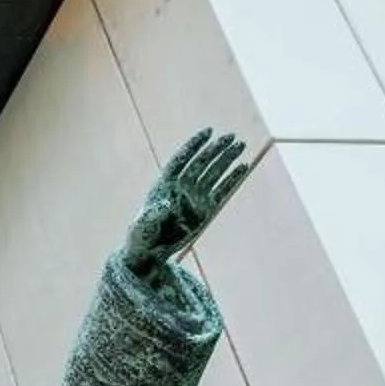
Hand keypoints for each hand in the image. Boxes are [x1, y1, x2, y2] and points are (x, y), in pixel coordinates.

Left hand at [122, 127, 253, 276]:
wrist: (149, 253)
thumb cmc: (140, 238)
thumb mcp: (142, 227)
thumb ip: (152, 215)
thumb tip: (166, 204)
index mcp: (164, 185)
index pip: (181, 159)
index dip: (194, 145)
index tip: (208, 132)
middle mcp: (181, 187)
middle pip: (201, 163)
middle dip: (215, 149)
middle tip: (231, 136)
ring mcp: (195, 198)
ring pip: (213, 173)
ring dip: (226, 159)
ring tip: (241, 144)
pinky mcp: (206, 210)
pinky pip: (222, 191)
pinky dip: (232, 179)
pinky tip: (244, 166)